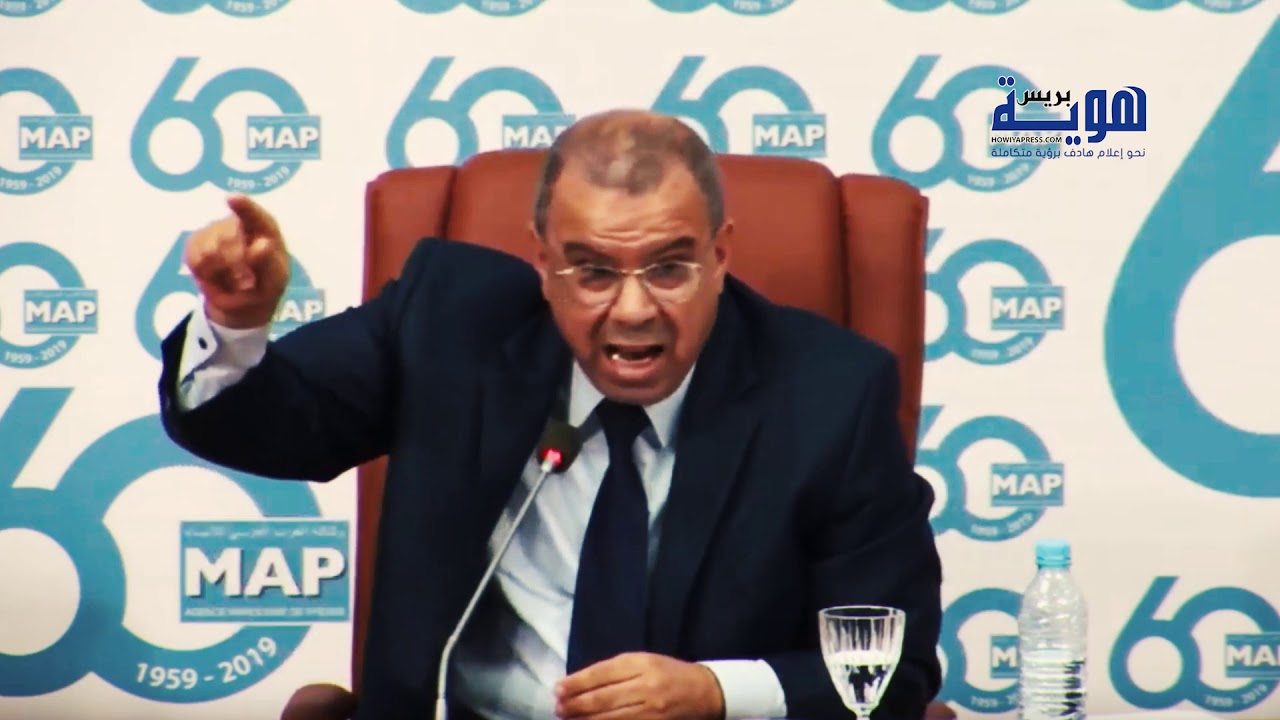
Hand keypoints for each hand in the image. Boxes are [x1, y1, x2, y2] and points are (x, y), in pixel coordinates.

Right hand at [184, 195, 290, 328]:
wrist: (244, 298)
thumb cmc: (266, 283)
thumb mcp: (275, 278)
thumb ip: (269, 261)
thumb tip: (263, 244)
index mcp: (264, 226)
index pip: (253, 213)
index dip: (243, 206)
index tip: (232, 199)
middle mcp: (237, 221)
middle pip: (227, 239)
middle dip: (236, 266)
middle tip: (247, 283)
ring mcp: (213, 229)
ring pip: (208, 252)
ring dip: (222, 274)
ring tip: (233, 279)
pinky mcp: (194, 242)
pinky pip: (195, 261)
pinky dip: (207, 276)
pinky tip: (217, 277)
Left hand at [555, 652, 724, 719]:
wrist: (705, 692)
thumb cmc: (667, 673)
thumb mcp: (644, 661)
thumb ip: (614, 670)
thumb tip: (578, 683)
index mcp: (642, 663)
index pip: (602, 673)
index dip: (577, 683)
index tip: (557, 689)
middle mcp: (647, 687)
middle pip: (603, 698)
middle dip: (576, 705)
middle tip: (558, 708)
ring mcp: (652, 711)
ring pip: (611, 719)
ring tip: (568, 719)